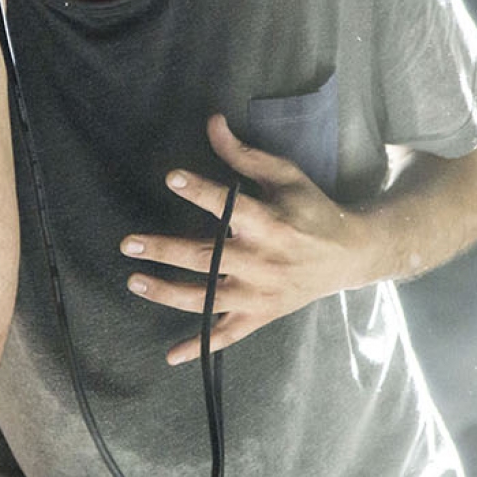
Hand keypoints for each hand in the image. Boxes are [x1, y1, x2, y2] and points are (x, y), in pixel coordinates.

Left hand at [122, 113, 374, 365]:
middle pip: (206, 258)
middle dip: (164, 250)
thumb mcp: (284, 176)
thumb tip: (211, 122)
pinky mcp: (261, 315)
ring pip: (207, 299)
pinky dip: (200, 347)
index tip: (171, 177)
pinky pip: (227, 335)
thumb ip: (244, 155)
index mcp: (271, 223)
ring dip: (168, 293)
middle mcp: (263, 262)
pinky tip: (171, 355)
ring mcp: (260, 294)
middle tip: (127, 243)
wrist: (349, 255)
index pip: (230, 206)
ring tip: (134, 281)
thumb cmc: (312, 209)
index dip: (200, 191)